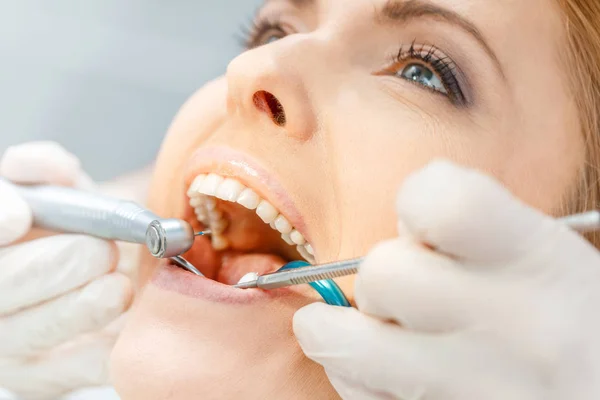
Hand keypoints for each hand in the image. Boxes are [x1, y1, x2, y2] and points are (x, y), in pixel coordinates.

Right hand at [0, 142, 132, 399]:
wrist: (84, 272)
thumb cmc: (64, 227)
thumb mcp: (55, 189)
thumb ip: (46, 170)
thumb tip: (57, 170)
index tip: (21, 216)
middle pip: (3, 287)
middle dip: (55, 267)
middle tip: (101, 250)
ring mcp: (5, 342)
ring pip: (29, 335)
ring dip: (78, 310)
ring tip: (118, 288)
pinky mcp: (37, 377)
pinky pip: (64, 374)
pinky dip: (97, 356)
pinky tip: (123, 334)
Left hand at [293, 161, 599, 399]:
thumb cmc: (577, 322)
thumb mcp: (551, 259)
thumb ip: (477, 231)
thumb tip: (403, 230)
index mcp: (541, 264)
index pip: (443, 204)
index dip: (418, 198)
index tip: (421, 216)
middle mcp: (512, 330)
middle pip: (383, 274)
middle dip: (385, 275)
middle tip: (410, 289)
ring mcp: (474, 392)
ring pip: (348, 344)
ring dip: (340, 329)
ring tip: (367, 323)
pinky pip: (358, 395)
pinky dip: (355, 376)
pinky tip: (382, 369)